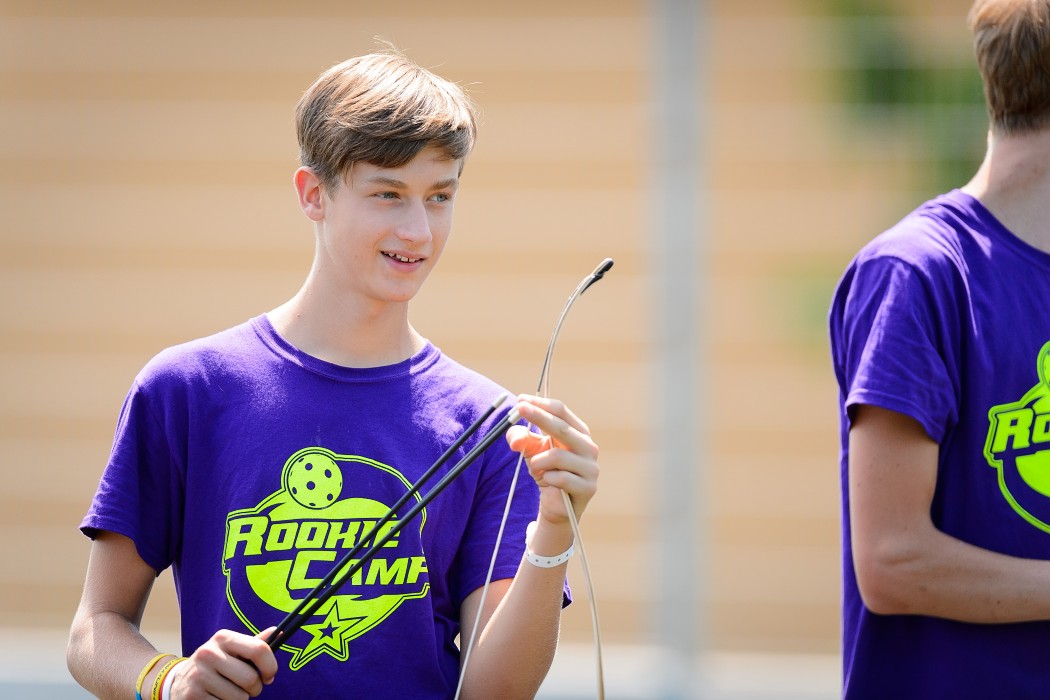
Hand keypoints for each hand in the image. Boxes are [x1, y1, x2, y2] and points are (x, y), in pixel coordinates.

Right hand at [170, 627, 276, 698]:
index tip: (269, 676)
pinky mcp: (192, 695)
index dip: (271, 666)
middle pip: (251, 679)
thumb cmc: (216, 665)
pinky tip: (216, 698)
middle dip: (254, 688)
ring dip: (239, 699)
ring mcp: (199, 675)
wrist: (180, 681)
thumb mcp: (232, 650)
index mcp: (223, 638)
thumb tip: (278, 632)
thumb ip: (254, 643)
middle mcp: (209, 653)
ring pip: (239, 698)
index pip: (259, 649)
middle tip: (246, 688)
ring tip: (228, 692)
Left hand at [506, 394, 599, 523]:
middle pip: (562, 427)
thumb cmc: (547, 471)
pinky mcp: (588, 487)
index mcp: (578, 432)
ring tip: (535, 468)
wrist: (556, 505)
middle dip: (539, 417)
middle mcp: (589, 447)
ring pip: (558, 456)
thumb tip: (515, 439)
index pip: (561, 411)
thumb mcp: (531, 451)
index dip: (541, 404)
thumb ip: (522, 440)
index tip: (520, 399)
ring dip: (538, 462)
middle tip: (519, 409)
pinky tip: (548, 482)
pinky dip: (547, 478)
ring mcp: (591, 467)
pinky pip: (561, 478)